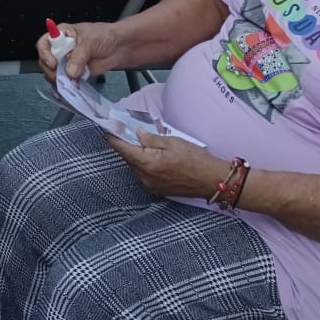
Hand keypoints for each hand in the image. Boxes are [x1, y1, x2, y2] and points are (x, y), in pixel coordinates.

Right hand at [36, 19, 123, 83]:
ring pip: (54, 74)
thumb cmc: (104, 36)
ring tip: (70, 81)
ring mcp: (67, 62)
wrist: (119, 47)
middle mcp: (61, 49)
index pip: (44, 43)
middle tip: (60, 76)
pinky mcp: (75, 74)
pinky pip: (66, 82)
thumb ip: (79, 56)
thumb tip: (70, 71)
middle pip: (46, 62)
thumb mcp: (90, 41)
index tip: (53, 63)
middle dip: (51, 70)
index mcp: (61, 35)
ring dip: (60, 80)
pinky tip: (74, 86)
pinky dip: (68, 86)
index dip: (45, 54)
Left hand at [108, 131, 222, 199]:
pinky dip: (144, 165)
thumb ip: (151, 139)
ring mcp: (151, 185)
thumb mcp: (172, 142)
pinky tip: (152, 157)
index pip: (123, 149)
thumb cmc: (194, 159)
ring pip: (135, 167)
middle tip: (126, 132)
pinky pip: (144, 175)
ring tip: (142, 144)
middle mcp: (145, 177)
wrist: (211, 180)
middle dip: (126, 145)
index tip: (108, 128)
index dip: (114, 137)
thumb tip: (137, 134)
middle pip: (128, 159)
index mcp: (147, 163)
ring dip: (135, 156)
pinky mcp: (157, 190)